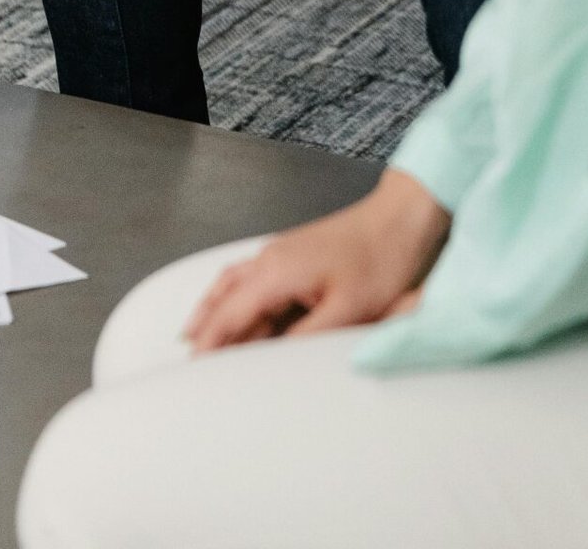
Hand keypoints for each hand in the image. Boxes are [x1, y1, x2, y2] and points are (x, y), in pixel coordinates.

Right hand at [185, 171, 451, 350]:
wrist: (398, 219)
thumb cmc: (378, 260)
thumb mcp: (346, 311)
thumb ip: (305, 338)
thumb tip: (276, 361)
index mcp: (276, 271)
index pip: (230, 312)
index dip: (211, 341)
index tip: (194, 367)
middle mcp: (270, 258)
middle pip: (224, 295)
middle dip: (204, 325)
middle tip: (189, 357)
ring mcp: (280, 253)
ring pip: (234, 283)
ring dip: (215, 308)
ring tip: (198, 334)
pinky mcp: (293, 253)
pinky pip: (252, 278)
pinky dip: (235, 297)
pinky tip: (240, 307)